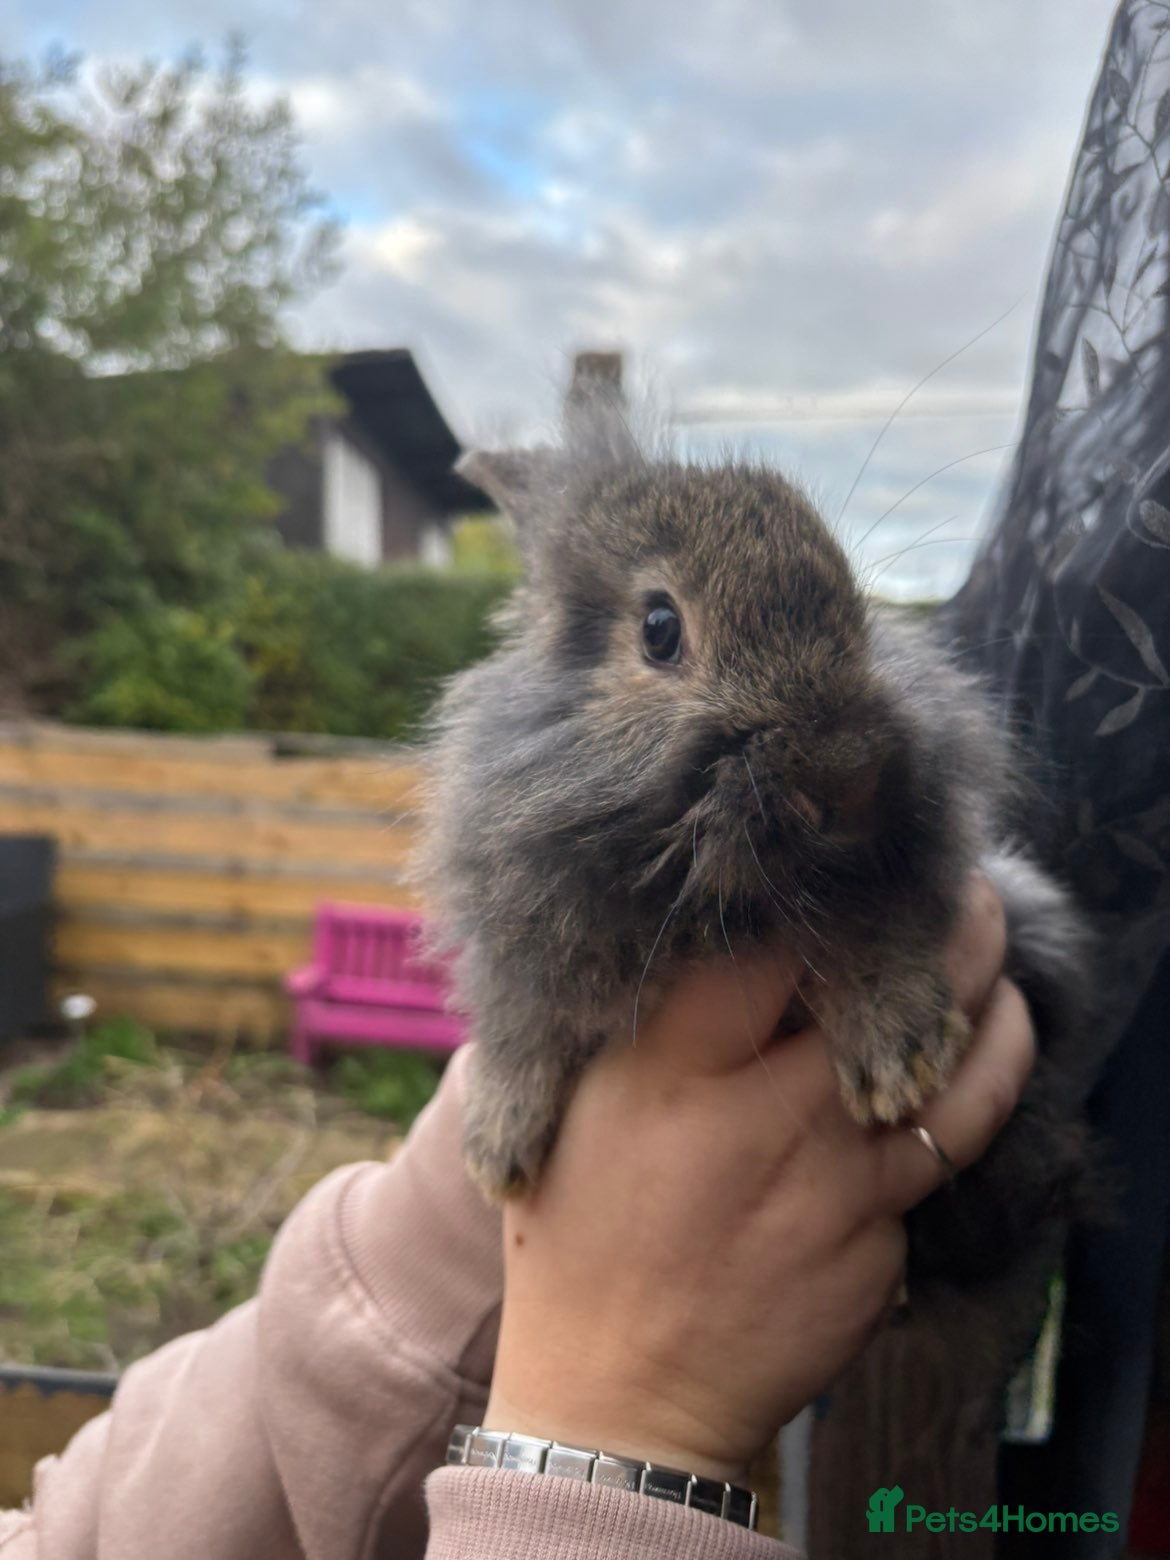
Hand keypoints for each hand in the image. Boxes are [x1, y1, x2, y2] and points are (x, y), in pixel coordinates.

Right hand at [482, 873, 1033, 1483]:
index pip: (775, 947)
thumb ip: (620, 1022)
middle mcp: (768, 1119)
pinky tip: (956, 1087)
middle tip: (966, 895)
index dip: (831, 897)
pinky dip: (947, 1123)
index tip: (854, 867)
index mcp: (672, 1071)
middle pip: (893, 997)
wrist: (621, 1403)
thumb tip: (678, 938)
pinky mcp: (880, 1255)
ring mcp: (838, 1192)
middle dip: (949, 934)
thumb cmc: (579, 1239)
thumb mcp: (567, 1110)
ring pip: (959, 1083)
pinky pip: (931, 1171)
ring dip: (997, 1017)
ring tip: (1000, 978)